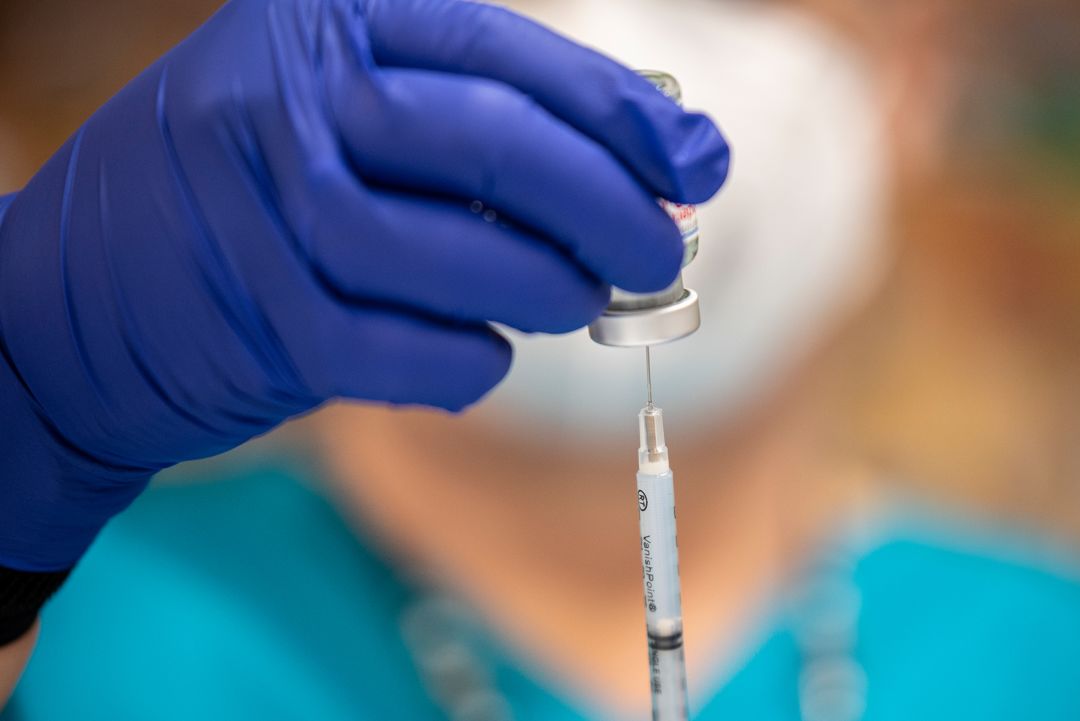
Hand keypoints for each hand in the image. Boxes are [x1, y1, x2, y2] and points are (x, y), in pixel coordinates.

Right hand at [0, 0, 729, 574]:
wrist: (79, 291)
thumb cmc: (253, 188)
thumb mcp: (344, 108)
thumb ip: (479, 121)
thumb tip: (652, 163)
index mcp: (331, 24)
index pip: (510, 56)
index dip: (622, 117)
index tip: (695, 164)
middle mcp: (289, 99)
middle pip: (496, 149)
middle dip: (608, 209)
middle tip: (659, 254)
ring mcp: (265, 211)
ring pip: (455, 256)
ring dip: (549, 290)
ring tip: (580, 301)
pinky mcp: (259, 320)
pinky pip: (404, 350)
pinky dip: (470, 364)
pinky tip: (488, 356)